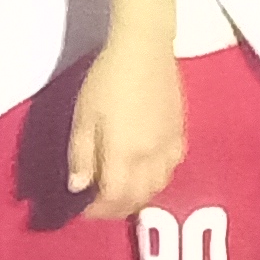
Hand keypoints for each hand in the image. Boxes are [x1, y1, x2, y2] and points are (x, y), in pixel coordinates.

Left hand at [69, 35, 186, 220]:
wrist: (144, 48)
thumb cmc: (107, 79)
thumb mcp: (83, 116)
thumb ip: (81, 155)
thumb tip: (79, 187)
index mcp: (125, 154)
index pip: (114, 198)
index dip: (97, 211)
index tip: (82, 209)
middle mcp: (151, 157)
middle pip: (138, 198)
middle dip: (117, 208)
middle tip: (100, 205)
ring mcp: (170, 146)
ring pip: (159, 187)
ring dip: (139, 196)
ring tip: (121, 190)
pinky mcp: (180, 133)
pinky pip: (173, 168)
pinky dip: (157, 179)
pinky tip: (146, 171)